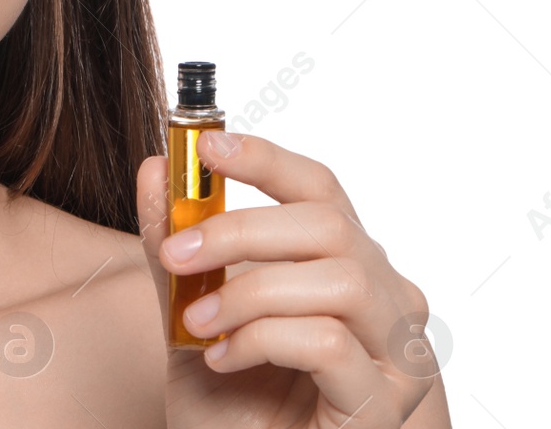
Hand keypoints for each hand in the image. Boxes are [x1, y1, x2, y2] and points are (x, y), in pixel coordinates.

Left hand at [137, 131, 444, 427]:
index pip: (320, 190)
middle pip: (328, 225)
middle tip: (177, 256)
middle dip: (239, 229)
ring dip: (250, 292)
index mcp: (344, 266)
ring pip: (339, 280)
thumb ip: (176, 247)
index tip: (208, 148)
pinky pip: (329, 343)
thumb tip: (155, 168)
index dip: (268, 159)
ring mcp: (395, 355)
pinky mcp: (383, 405)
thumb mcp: (188, 314)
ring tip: (198, 322)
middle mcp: (385, 301)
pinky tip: (225, 361)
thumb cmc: (229, 404)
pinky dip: (262, 341)